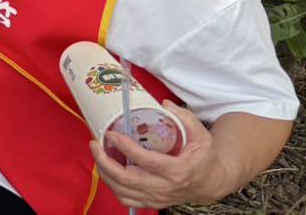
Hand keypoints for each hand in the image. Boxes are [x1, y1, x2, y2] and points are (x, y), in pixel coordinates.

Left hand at [93, 103, 231, 207]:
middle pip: (128, 180)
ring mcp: (157, 198)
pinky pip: (127, 200)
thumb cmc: (204, 157)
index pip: (147, 162)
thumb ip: (185, 118)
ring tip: (97, 153)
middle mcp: (165, 188)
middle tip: (95, 144)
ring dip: (105, 174)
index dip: (126, 148)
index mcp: (177, 171)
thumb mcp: (202, 135)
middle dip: (106, 163)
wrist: (211, 183)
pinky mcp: (152, 202)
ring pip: (123, 192)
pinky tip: (106, 170)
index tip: (111, 134)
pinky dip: (112, 187)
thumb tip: (164, 103)